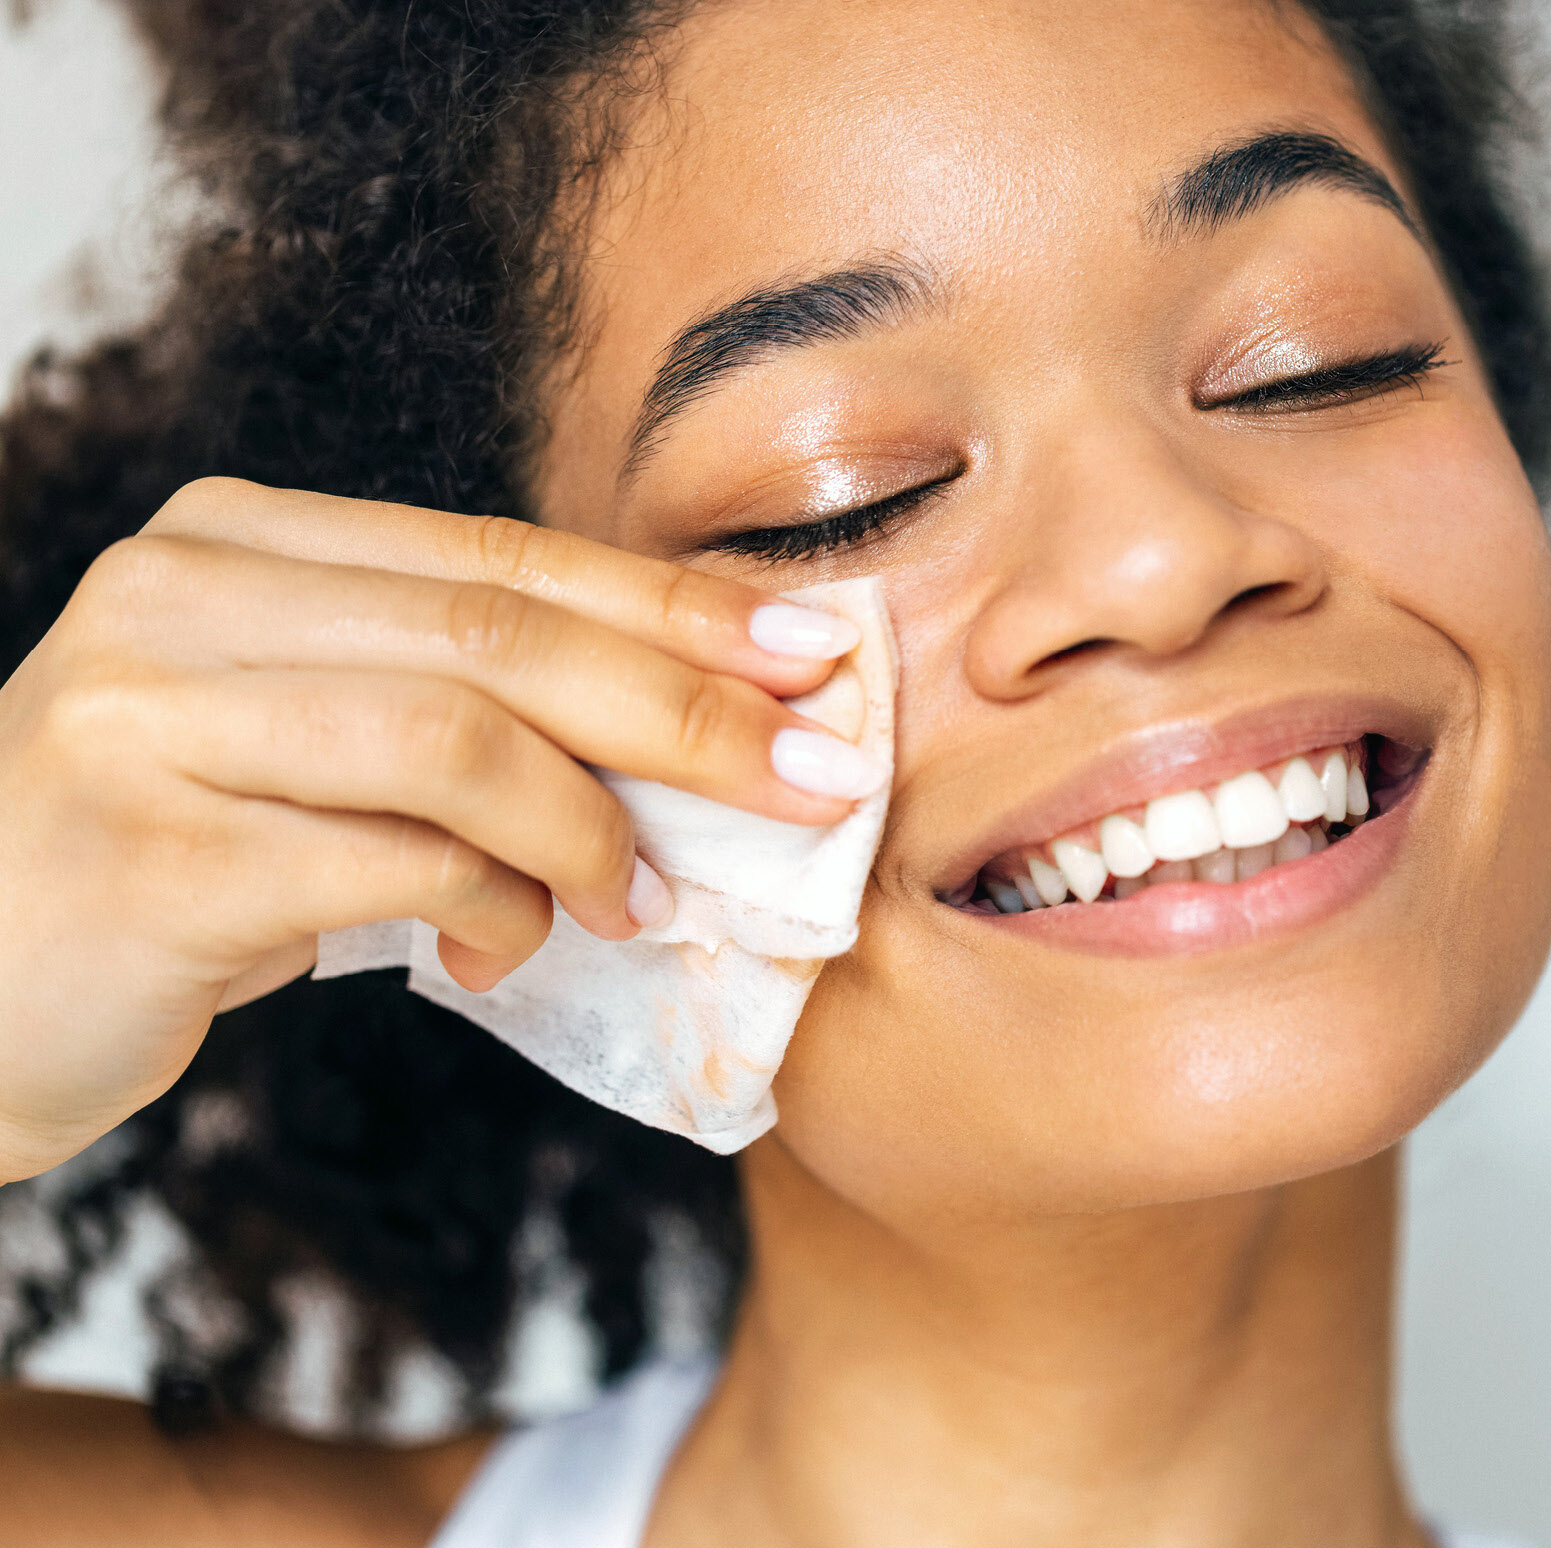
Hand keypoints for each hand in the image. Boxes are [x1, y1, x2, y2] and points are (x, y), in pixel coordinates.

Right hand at [0, 477, 877, 1182]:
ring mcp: (148, 718)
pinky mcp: (147, 854)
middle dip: (685, 711)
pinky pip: (389, 863)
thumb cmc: (174, 863)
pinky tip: (509, 949)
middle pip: (498, 632)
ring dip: (588, 831)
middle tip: (814, 781)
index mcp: (237, 544)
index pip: (504, 556)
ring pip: (452, 737)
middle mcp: (182, 599)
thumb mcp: (310, 752)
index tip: (814, 653)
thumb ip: (461, 717)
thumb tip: (700, 745)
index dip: (673, 607)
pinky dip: (493, 906)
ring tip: (642, 901)